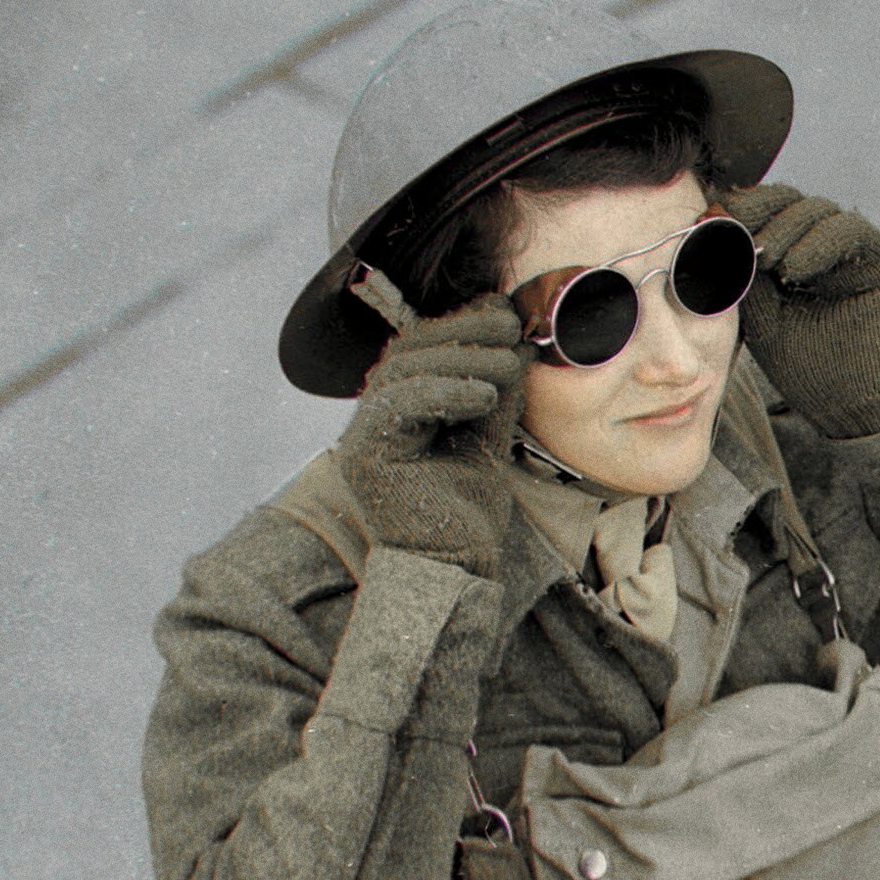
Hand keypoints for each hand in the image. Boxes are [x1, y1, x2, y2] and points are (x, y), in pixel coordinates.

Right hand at [333, 292, 526, 578]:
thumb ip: (495, 393)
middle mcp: (374, 415)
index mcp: (400, 407)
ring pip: (405, 369)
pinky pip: (400, 404)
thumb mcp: (489, 438)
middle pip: (410, 349)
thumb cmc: (468, 511)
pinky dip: (444, 391)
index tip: (506, 312)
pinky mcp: (364, 454)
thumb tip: (516, 342)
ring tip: (508, 364)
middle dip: (465, 330)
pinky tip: (483, 396)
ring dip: (463, 357)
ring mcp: (363, 433)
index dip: (463, 322)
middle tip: (510, 325)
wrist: (455, 567)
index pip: (422, 346)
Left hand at [722, 184, 879, 438]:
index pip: (761, 209)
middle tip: (731, 231)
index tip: (706, 220)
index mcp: (788, 249)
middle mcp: (819, 240)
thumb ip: (742, 276)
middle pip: (786, 200)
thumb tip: (710, 235)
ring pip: (815, 210)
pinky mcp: (876, 258)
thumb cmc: (804, 361)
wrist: (848, 401)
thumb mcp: (759, 315)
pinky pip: (849, 231)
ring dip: (784, 229)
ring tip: (765, 259)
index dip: (734, 209)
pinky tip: (793, 268)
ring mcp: (849, 247)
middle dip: (755, 211)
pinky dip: (819, 242)